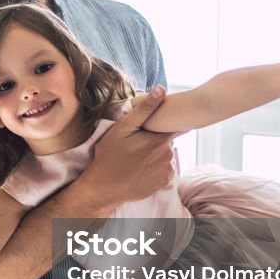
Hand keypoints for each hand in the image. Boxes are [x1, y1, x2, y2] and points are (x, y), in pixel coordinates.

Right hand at [82, 86, 178, 212]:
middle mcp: (168, 156)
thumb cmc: (110, 156)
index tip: (159, 125)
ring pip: (165, 156)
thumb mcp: (123, 129)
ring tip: (135, 158)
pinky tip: (139, 169)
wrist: (104, 188)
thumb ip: (144, 110)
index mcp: (160, 140)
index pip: (176, 126)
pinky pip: (163, 170)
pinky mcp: (161, 183)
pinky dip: (154, 168)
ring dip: (155, 154)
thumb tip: (161, 90)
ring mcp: (166, 171)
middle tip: (136, 144)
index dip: (168, 123)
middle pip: (167, 141)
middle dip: (156, 140)